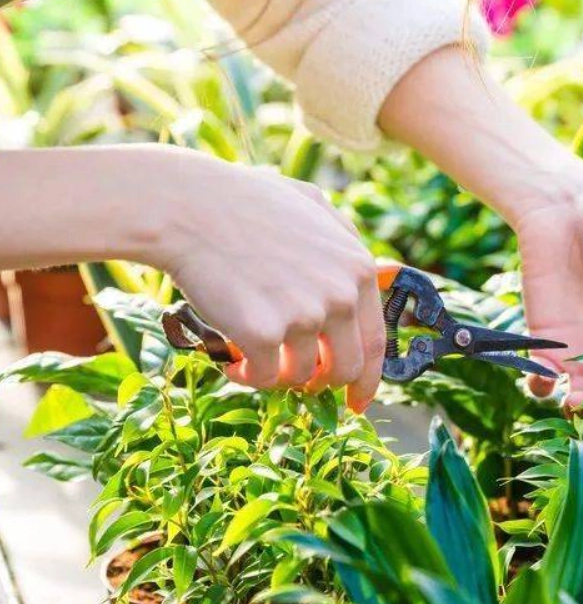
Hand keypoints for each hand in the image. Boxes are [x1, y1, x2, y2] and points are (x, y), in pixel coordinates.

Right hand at [152, 150, 384, 408]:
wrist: (187, 207)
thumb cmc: (244, 202)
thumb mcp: (312, 206)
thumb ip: (344, 240)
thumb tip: (369, 272)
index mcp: (358, 269)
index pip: (374, 342)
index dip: (366, 379)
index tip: (356, 401)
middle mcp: (341, 295)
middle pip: (345, 370)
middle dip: (319, 383)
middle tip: (293, 380)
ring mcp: (304, 315)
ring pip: (300, 377)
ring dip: (275, 374)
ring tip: (247, 353)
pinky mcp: (264, 333)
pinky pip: (264, 377)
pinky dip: (246, 376)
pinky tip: (227, 358)